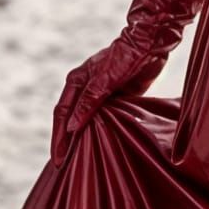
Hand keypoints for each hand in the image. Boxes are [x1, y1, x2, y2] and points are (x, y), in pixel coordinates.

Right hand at [49, 39, 153, 166]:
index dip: (59, 138)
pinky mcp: (116, 98)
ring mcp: (99, 94)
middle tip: (64, 166)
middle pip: (71, 120)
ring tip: (79, 161)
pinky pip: (104, 119)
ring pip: (87, 121)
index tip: (59, 159)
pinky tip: (101, 147)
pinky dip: (100, 132)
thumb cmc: (125, 56)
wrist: (150, 42)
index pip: (61, 114)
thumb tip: (72, 127)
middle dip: (66, 142)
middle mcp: (84, 88)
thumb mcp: (105, 80)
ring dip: (82, 139)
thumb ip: (89, 102)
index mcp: (76, 82)